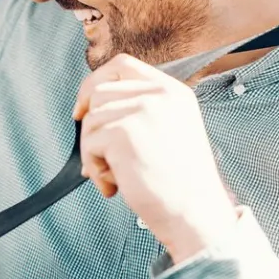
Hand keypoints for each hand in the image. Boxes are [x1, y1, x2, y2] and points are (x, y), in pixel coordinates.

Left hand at [73, 54, 237, 262]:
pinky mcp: (124, 133)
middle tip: (100, 157)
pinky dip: (95, 168)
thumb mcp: (172, 129)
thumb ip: (143, 110)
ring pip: (91, 120)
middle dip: (91, 126)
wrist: (195, 213)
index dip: (96, 82)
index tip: (83, 108)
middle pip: (99, 92)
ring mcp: (142, 111)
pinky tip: (115, 185)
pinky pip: (89, 144)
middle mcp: (160, 95)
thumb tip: (93, 107)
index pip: (122, 65)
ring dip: (93, 153)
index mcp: (173, 91)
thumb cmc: (181, 183)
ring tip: (116, 176)